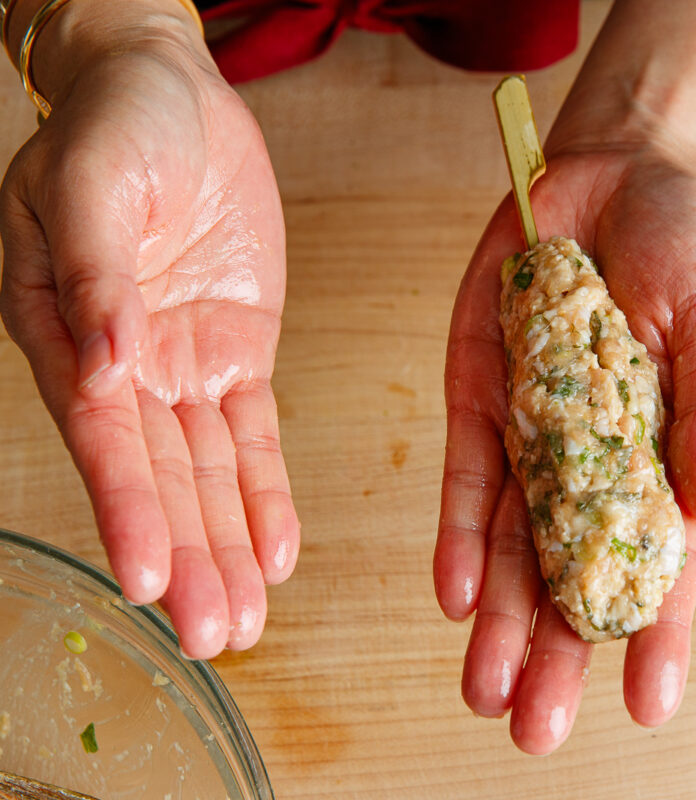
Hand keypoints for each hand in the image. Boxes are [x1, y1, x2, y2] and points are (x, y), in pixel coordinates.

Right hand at [0, 12, 297, 657]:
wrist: (172, 97)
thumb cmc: (116, 128)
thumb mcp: (91, 186)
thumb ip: (96, 278)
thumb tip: (106, 364)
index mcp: (71, 337)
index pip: (104, 439)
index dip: (129, 510)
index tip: (148, 579)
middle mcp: (127, 368)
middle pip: (161, 479)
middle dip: (188, 559)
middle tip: (213, 636)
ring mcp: (185, 367)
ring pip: (211, 475)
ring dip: (229, 546)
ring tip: (246, 620)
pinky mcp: (239, 355)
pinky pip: (255, 436)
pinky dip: (267, 494)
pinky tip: (278, 551)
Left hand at [436, 143, 695, 752]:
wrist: (614, 172)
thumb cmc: (689, 247)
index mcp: (669, 458)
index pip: (664, 565)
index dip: (658, 637)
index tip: (649, 708)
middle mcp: (598, 461)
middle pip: (575, 574)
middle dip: (556, 653)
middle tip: (536, 731)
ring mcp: (537, 433)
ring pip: (515, 545)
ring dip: (499, 620)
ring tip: (485, 691)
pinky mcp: (482, 396)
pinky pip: (470, 477)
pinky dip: (463, 535)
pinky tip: (458, 595)